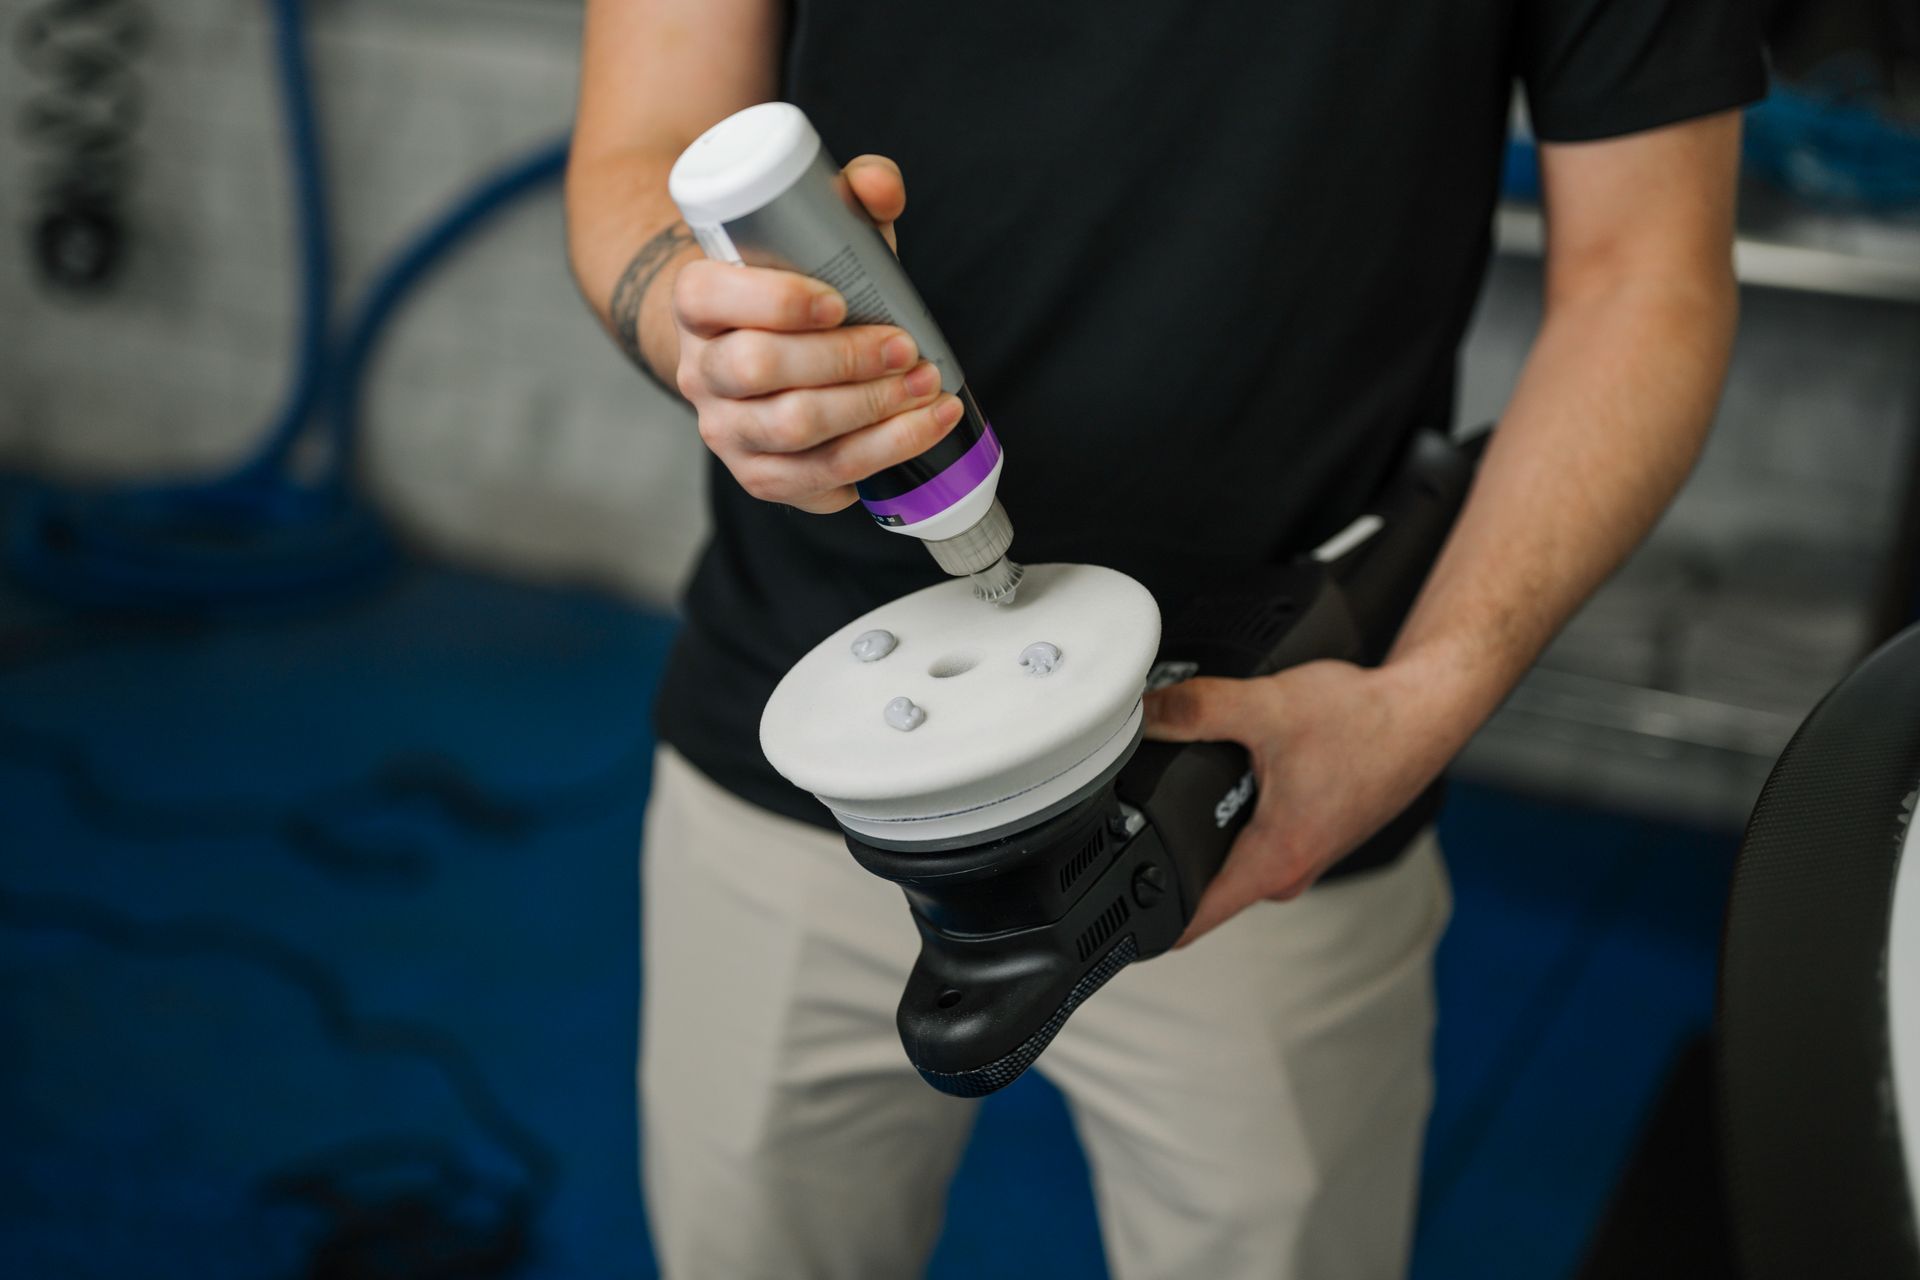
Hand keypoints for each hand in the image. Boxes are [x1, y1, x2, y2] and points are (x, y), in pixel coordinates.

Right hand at [669, 155, 962, 512]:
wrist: (763, 354)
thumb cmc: (798, 289)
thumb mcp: (817, 236)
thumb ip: (851, 197)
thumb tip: (878, 185)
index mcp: (696, 302)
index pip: (708, 295)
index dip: (774, 301)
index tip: (837, 300)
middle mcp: (699, 371)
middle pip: (757, 369)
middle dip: (843, 361)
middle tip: (906, 348)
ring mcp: (725, 430)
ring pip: (792, 431)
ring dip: (873, 413)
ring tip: (929, 390)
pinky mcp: (759, 475)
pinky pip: (816, 480)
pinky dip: (878, 457)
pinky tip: (918, 431)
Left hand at [1142, 659, 1469, 944]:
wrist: (1425, 712)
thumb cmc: (1367, 722)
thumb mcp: (1266, 706)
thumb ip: (1196, 708)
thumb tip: (1138, 712)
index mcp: (1274, 862)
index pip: (1193, 919)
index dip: (1146, 924)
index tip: (1113, 923)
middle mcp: (1290, 871)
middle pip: (1205, 883)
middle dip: (1167, 854)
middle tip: (1136, 810)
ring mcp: (1305, 855)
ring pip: (1233, 855)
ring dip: (1209, 827)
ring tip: (1196, 780)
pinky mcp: (1314, 832)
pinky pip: (1259, 837)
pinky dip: (1241, 811)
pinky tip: (1243, 771)